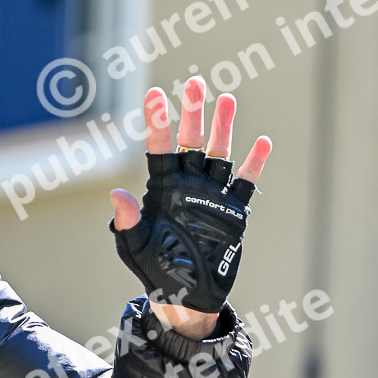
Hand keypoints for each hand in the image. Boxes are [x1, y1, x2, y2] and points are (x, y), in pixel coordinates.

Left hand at [110, 77, 271, 339]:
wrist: (186, 296)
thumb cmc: (155, 269)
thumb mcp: (135, 247)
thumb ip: (127, 221)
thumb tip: (115, 196)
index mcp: (162, 188)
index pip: (158, 147)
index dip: (156, 121)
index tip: (154, 93)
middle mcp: (188, 184)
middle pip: (191, 141)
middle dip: (193, 113)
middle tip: (195, 82)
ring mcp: (211, 195)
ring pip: (219, 153)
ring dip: (224, 128)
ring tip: (227, 99)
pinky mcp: (233, 211)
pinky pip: (245, 183)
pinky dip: (253, 164)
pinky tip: (262, 142)